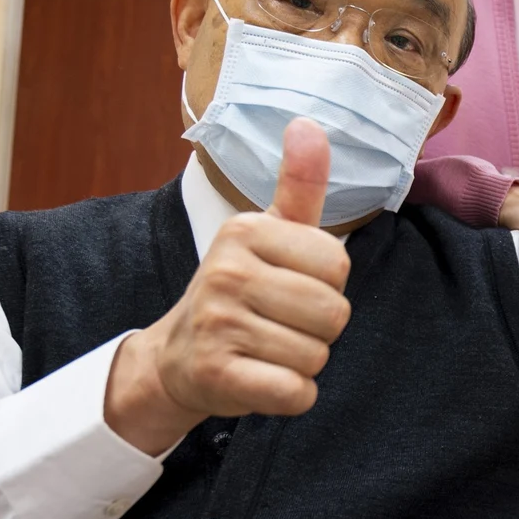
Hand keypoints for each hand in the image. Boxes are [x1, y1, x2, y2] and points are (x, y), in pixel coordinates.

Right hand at [104, 118, 352, 454]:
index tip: (289, 285)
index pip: (339, 266)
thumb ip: (299, 183)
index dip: (326, 285)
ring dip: (302, 362)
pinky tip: (262, 379)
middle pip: (333, 313)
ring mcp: (218, 324)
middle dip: (319, 329)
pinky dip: (291, 395)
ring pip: (317, 356)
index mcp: (245, 230)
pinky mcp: (217, 374)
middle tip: (279, 323)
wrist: (179, 356)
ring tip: (266, 348)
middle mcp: (226, 271)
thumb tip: (309, 123)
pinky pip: (296, 393)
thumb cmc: (241, 288)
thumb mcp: (269, 231)